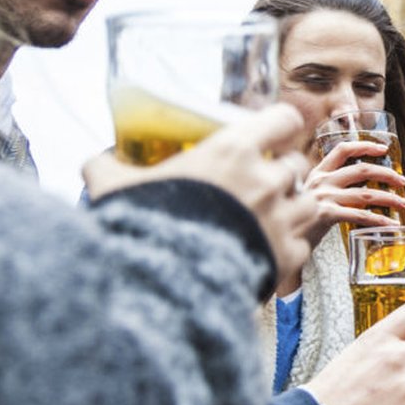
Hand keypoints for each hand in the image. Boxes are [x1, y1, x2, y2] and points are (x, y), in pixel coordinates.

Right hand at [83, 105, 318, 286]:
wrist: (166, 285)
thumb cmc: (143, 228)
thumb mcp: (115, 189)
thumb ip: (107, 170)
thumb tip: (95, 163)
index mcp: (233, 151)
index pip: (283, 119)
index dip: (280, 124)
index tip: (272, 133)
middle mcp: (266, 181)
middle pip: (295, 163)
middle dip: (281, 171)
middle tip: (260, 184)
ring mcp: (283, 218)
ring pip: (308, 201)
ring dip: (294, 206)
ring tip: (273, 216)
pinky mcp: (288, 256)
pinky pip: (301, 243)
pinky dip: (289, 245)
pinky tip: (267, 251)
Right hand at [305, 140, 404, 243]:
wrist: (277, 243)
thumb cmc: (298, 221)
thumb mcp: (310, 197)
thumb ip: (330, 189)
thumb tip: (359, 188)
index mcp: (317, 173)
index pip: (342, 149)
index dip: (365, 146)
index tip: (383, 149)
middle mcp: (320, 181)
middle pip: (361, 170)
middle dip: (386, 174)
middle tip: (402, 181)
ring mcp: (323, 197)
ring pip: (366, 194)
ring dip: (389, 199)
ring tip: (403, 204)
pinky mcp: (326, 215)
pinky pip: (360, 215)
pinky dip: (378, 220)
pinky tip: (390, 224)